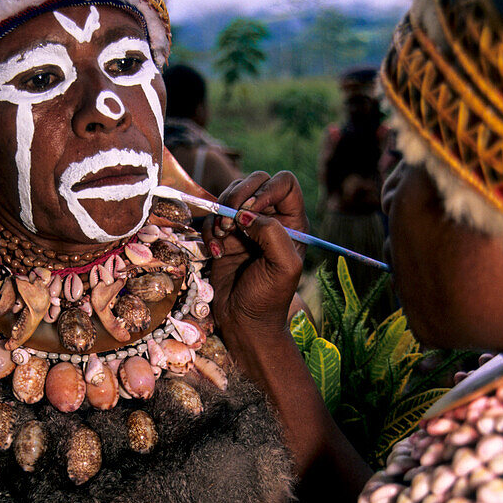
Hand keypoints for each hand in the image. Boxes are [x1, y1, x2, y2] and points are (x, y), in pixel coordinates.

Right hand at [201, 171, 305, 338]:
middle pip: (254, 181)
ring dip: (222, 213)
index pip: (284, 183)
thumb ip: (272, 233)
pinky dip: (210, 231)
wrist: (244, 321)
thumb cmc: (269, 298)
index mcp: (293, 222)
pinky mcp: (225, 236)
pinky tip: (216, 252)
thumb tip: (245, 213)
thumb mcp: (284, 266)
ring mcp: (246, 226)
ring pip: (230, 195)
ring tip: (224, 238)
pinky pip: (213, 217)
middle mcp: (271, 218)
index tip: (252, 210)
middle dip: (237, 197)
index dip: (267, 189)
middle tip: (231, 223)